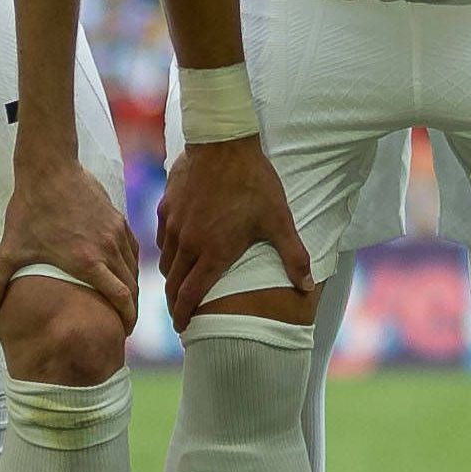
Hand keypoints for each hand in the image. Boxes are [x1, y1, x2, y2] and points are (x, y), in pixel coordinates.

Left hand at [0, 152, 142, 324]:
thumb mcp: (9, 249)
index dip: (127, 318)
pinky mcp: (117, 218)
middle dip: (131, 309)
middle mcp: (108, 248)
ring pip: (134, 268)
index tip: (124, 332)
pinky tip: (121, 272)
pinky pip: (132, 249)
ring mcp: (116, 231)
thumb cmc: (30, 209)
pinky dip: (131, 265)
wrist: (49, 168)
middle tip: (121, 324)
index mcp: (87, 262)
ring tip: (122, 303)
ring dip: (131, 287)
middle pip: (132, 287)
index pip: (121, 297)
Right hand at [155, 136, 312, 322]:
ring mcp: (174, 224)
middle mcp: (188, 243)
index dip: (184, 316)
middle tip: (180, 314)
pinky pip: (162, 238)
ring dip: (172, 277)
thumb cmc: (253, 182)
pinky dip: (168, 250)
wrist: (222, 142)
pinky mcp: (166, 206)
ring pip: (166, 261)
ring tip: (180, 284)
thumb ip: (293, 256)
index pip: (191, 295)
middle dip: (175, 303)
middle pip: (173, 283)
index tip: (183, 329)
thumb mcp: (279, 220)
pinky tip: (178, 248)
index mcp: (213, 252)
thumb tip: (308, 287)